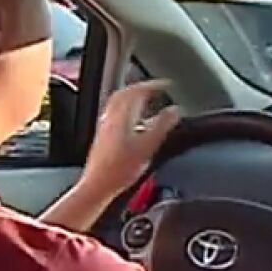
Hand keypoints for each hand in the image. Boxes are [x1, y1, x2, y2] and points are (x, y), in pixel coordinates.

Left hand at [79, 79, 180, 200]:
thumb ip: (162, 126)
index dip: (153, 85)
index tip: (166, 84)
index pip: (137, 90)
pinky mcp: (102, 138)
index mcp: (121, 115)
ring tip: (146, 102)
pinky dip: (127, 112)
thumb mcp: (148, 146)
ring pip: (118, 104)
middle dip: (141, 88)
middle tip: (155, 89)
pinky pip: (115, 116)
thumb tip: (174, 111)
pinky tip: (134, 124)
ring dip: (133, 99)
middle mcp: (110, 117)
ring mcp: (104, 127)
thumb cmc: (119, 169)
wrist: (97, 186)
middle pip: (124, 94)